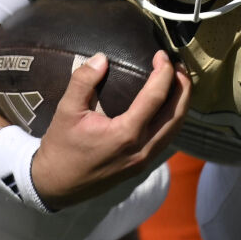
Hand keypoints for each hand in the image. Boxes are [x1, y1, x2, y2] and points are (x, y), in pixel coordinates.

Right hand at [32, 50, 189, 204]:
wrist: (56, 184)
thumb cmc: (60, 148)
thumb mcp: (66, 111)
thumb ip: (83, 81)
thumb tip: (101, 57)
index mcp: (125, 134)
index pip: (155, 97)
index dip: (163, 72)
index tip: (161, 55)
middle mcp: (141, 148)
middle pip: (176, 114)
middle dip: (183, 87)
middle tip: (179, 65)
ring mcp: (144, 160)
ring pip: (175, 129)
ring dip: (181, 104)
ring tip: (178, 82)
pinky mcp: (141, 166)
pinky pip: (166, 139)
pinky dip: (172, 119)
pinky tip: (167, 107)